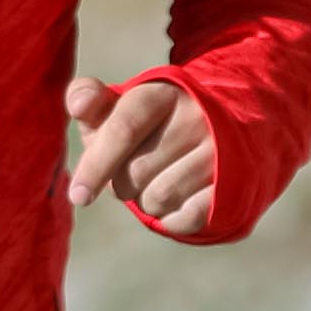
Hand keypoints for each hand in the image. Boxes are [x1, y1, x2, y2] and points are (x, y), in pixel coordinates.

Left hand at [61, 74, 215, 234]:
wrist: (223, 129)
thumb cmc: (153, 123)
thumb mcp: (121, 106)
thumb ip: (90, 101)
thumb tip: (78, 105)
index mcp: (162, 92)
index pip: (124, 129)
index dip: (96, 164)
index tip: (78, 197)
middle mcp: (196, 117)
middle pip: (134, 174)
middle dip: (121, 183)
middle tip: (135, 171)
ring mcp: (219, 151)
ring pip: (157, 199)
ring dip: (145, 201)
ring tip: (158, 181)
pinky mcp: (232, 184)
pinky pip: (184, 218)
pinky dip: (170, 218)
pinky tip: (177, 199)